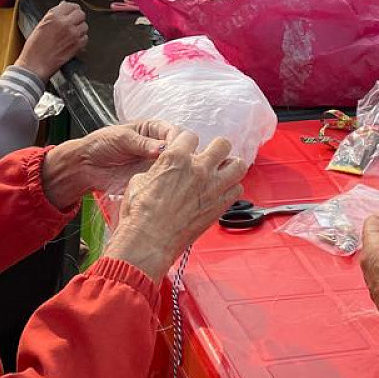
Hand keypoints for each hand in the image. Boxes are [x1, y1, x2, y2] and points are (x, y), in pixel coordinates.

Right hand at [16, 1, 87, 80]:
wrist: (35, 65)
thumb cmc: (34, 48)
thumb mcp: (40, 26)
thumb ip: (53, 15)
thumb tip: (63, 7)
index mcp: (54, 16)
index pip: (70, 5)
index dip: (72, 9)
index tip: (72, 11)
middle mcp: (65, 23)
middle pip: (81, 14)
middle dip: (77, 18)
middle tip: (73, 22)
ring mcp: (73, 34)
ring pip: (85, 26)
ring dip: (80, 29)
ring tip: (71, 34)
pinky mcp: (77, 45)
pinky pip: (85, 38)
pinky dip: (81, 40)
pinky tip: (73, 42)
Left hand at [75, 120, 183, 194]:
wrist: (86, 166)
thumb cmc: (102, 144)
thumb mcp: (122, 138)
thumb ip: (142, 143)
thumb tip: (162, 148)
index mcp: (152, 129)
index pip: (173, 131)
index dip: (176, 139)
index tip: (174, 149)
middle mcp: (157, 146)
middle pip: (179, 148)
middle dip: (180, 155)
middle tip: (175, 164)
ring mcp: (155, 163)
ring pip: (174, 166)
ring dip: (175, 171)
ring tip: (169, 176)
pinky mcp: (150, 179)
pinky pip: (163, 181)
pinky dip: (166, 184)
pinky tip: (164, 186)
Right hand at [105, 132, 246, 281]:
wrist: (149, 241)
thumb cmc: (140, 214)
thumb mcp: (140, 180)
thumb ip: (159, 169)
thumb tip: (164, 171)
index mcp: (176, 158)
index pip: (191, 136)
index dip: (188, 143)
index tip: (187, 150)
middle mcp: (198, 169)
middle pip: (222, 144)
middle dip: (216, 149)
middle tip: (210, 158)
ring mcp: (213, 187)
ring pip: (238, 165)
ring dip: (230, 167)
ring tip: (222, 172)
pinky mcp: (220, 206)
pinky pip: (238, 190)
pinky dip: (231, 189)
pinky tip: (221, 192)